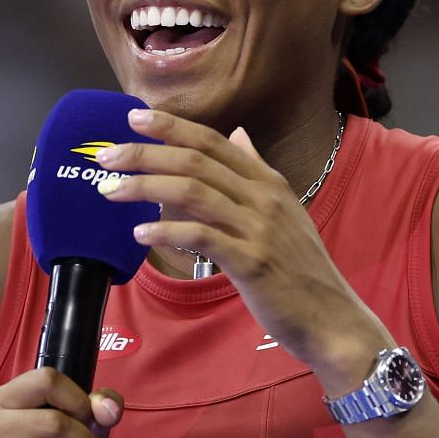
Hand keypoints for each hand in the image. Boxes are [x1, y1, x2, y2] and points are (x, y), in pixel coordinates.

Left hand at [93, 108, 389, 387]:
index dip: (172, 127)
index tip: (133, 119)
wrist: (332, 318)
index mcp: (269, 183)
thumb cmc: (301, 271)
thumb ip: (256, 173)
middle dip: (145, 154)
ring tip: (110, 191)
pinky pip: (201, 237)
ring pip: (192, 192)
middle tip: (106, 157)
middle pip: (195, 161)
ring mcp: (259, 229)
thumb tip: (238, 134)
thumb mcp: (284, 212)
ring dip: (145, 187)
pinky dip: (167, 231)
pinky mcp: (252, 262)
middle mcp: (265, 198)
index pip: (213, 142)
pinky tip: (140, 233)